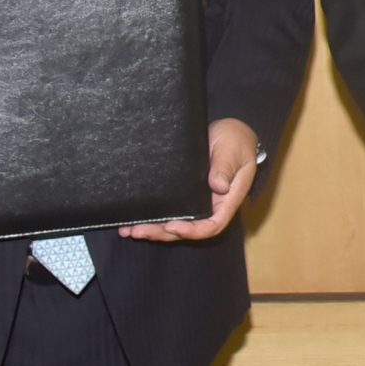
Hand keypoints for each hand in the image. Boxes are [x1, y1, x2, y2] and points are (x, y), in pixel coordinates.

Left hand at [123, 119, 259, 242]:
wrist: (230, 132)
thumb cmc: (236, 141)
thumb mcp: (232, 151)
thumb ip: (225, 167)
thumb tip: (219, 186)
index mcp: (226, 201)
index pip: (211, 225)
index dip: (192, 231)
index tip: (172, 226)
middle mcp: (210, 206)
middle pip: (187, 229)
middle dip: (162, 233)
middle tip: (138, 230)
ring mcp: (195, 201)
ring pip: (174, 223)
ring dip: (152, 229)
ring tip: (128, 230)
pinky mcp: (183, 194)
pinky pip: (168, 209)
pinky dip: (151, 216)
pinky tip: (131, 220)